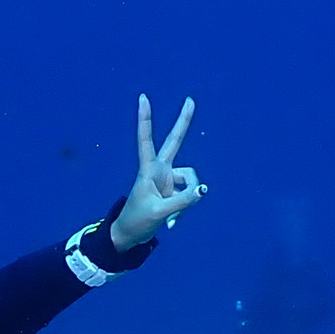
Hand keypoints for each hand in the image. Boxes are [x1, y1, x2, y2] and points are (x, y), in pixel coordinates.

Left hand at [111, 94, 206, 251]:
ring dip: (187, 198)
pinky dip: (185, 207)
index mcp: (148, 170)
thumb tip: (203, 191)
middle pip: (174, 142)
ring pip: (190, 180)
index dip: (145, 119)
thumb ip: (183, 201)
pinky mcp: (174, 191)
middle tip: (190, 100)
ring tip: (171, 216)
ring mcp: (168, 180)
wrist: (131, 236)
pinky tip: (171, 221)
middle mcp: (160, 170)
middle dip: (183, 122)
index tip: (143, 98)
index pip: (146, 139)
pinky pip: (190, 194)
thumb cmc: (137, 221)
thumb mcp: (160, 212)